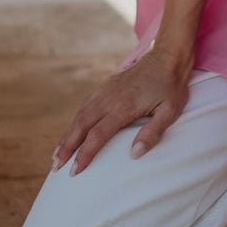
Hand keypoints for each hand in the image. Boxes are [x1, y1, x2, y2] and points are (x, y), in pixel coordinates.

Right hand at [50, 45, 192, 175]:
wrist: (167, 56)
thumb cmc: (170, 86)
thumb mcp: (170, 111)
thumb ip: (152, 133)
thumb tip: (134, 155)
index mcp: (123, 107)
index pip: (97, 135)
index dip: (84, 154)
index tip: (75, 171)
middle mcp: (109, 98)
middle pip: (81, 125)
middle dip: (67, 147)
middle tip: (55, 167)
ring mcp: (106, 90)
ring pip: (80, 115)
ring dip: (67, 135)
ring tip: (57, 153)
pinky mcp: (106, 85)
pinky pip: (85, 105)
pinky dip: (75, 120)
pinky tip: (72, 130)